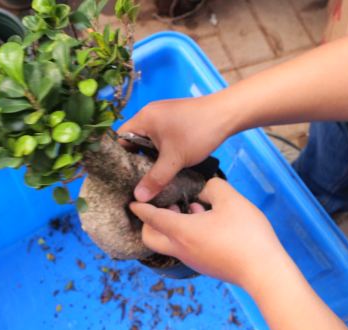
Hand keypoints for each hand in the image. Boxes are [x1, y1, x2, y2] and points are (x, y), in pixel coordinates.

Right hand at [118, 94, 233, 201]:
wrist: (227, 114)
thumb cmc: (197, 132)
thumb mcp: (174, 159)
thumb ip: (155, 179)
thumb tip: (138, 197)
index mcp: (144, 118)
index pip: (120, 138)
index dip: (120, 157)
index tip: (125, 175)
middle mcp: (150, 114)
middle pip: (133, 140)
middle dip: (136, 159)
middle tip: (139, 179)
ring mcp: (163, 116)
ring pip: (149, 140)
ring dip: (151, 156)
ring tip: (153, 175)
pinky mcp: (175, 120)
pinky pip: (160, 137)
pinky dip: (162, 150)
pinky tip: (168, 164)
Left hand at [129, 178, 287, 287]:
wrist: (264, 272)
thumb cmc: (246, 234)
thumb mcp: (231, 200)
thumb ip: (213, 188)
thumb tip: (204, 190)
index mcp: (181, 231)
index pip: (151, 218)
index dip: (141, 208)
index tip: (133, 201)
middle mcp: (181, 249)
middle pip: (151, 238)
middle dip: (150, 222)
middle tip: (166, 206)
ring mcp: (192, 261)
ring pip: (169, 243)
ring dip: (173, 226)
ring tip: (192, 208)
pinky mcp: (204, 266)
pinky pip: (185, 248)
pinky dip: (187, 234)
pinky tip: (208, 223)